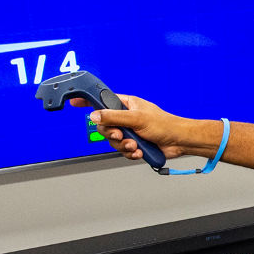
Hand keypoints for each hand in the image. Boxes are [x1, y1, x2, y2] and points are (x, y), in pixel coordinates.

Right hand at [69, 95, 191, 161]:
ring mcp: (130, 131)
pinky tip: (139, 151)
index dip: (88, 101)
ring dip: (123, 146)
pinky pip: (123, 150)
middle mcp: (126, 117)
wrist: (178, 141)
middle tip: (120, 135)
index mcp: (126, 104)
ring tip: (134, 145)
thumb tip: (95, 116)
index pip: (103, 100)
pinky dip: (130, 153)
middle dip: (112, 134)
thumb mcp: (136, 118)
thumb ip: (114, 117)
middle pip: (105, 126)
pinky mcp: (134, 144)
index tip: (74, 101)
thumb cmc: (164, 124)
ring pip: (113, 141)